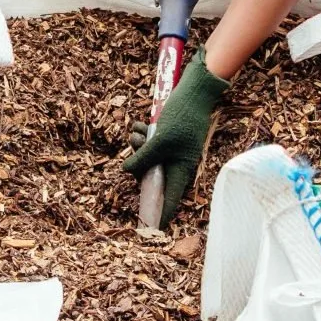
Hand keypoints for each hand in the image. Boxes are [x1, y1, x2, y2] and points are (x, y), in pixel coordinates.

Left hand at [122, 59, 228, 206]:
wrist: (194, 91)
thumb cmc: (183, 117)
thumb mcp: (160, 140)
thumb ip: (143, 157)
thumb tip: (126, 170)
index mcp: (181, 170)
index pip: (169, 199)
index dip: (159, 213)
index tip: (149, 229)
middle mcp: (175, 163)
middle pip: (150, 177)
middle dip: (138, 164)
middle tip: (136, 145)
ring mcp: (169, 150)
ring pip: (146, 158)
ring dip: (137, 145)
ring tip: (139, 132)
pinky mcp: (164, 138)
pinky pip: (147, 144)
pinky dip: (141, 135)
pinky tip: (141, 124)